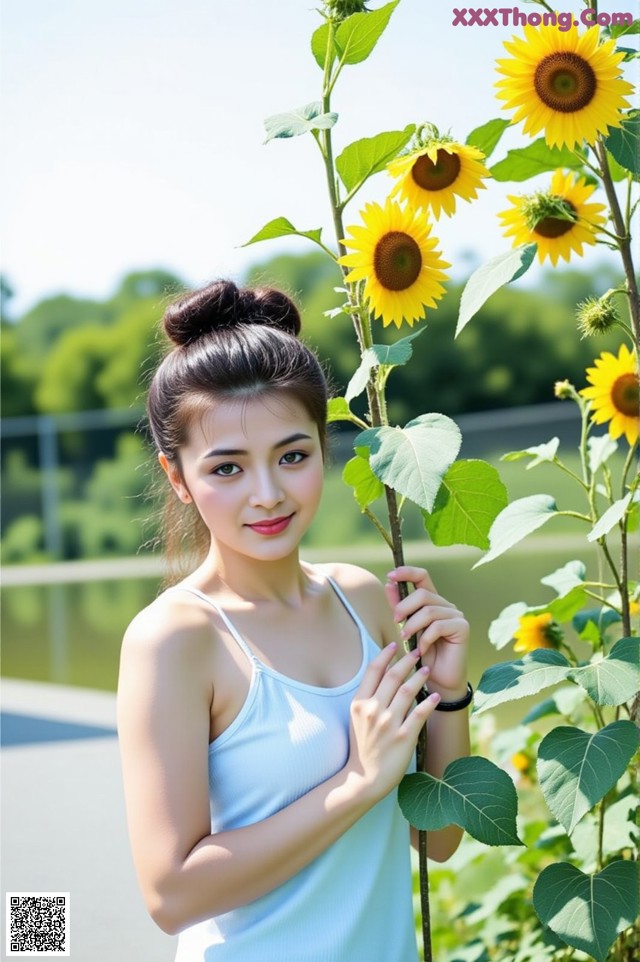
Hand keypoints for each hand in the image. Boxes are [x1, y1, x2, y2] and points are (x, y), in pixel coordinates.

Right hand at [346, 644, 440, 803]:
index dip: (385, 654)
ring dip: (419, 677)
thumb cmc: (361, 745)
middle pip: (392, 677)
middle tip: (417, 651)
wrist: (364, 778)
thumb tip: (383, 673)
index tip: (394, 644)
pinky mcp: (403, 737)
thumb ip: (367, 696)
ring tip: (427, 669)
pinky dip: (428, 702)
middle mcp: (373, 710)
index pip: (373, 671)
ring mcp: (388, 724)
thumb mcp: (356, 717)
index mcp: (360, 703)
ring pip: (407, 691)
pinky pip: (419, 713)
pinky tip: (435, 695)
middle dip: (406, 661)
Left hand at [385, 565, 468, 698]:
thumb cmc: (421, 655)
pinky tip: (421, 650)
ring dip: (412, 625)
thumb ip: (399, 606)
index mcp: (432, 601)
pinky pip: (438, 626)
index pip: (422, 576)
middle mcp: (445, 605)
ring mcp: (456, 615)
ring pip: (429, 610)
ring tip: (405, 639)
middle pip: (422, 593)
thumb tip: (389, 583)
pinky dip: (425, 638)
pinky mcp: (462, 627)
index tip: (390, 575)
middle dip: (404, 607)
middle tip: (395, 622)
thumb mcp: (405, 627)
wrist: (436, 680)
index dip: (407, 572)